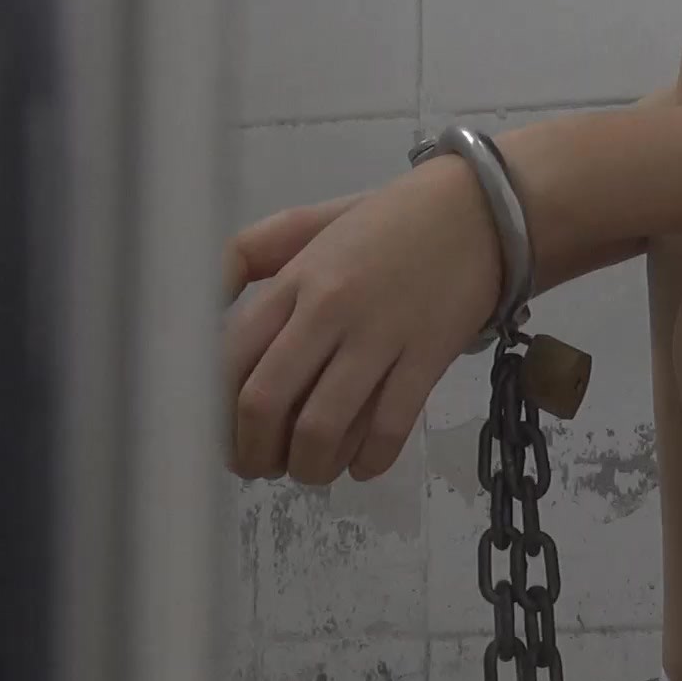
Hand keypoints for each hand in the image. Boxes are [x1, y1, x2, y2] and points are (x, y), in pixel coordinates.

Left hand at [223, 159, 505, 485]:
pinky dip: (368, 462)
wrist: (482, 210)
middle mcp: (328, 309)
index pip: (231, 357)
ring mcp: (380, 336)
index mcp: (295, 279)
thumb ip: (250, 254)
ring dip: (307, 466)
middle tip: (260, 467)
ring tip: (310, 470)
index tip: (224, 435)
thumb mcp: (311, 223)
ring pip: (322, 427)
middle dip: (252, 452)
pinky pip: (388, 429)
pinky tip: (362, 465)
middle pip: (266, 401)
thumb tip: (199, 303)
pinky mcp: (428, 358)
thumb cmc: (390, 221)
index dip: (216, 411)